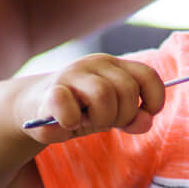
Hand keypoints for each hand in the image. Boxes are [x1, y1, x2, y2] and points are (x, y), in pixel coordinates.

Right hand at [25, 53, 165, 140]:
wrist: (34, 109)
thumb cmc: (79, 111)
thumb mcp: (111, 115)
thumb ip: (132, 119)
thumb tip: (146, 122)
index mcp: (113, 65)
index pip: (146, 74)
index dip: (154, 97)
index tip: (147, 113)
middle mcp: (94, 64)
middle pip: (127, 89)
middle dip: (124, 115)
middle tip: (106, 122)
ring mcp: (71, 74)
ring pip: (103, 94)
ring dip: (100, 118)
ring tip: (88, 122)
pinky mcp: (50, 91)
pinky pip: (67, 106)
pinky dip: (71, 121)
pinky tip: (68, 124)